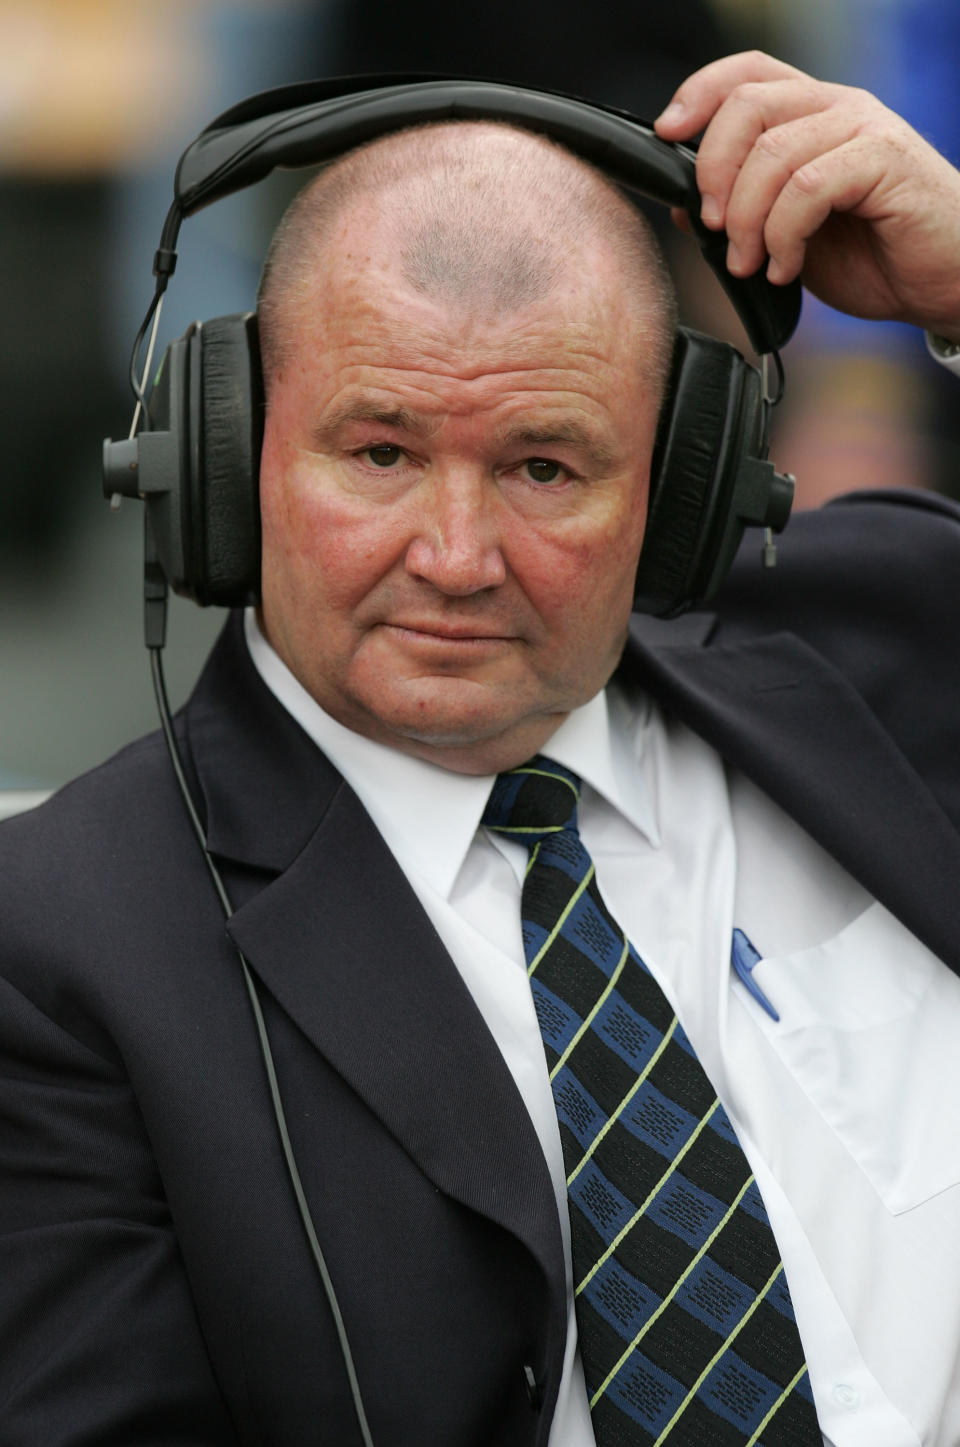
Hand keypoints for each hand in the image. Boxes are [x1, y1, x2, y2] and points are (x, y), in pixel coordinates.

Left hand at [655, 51, 959, 340]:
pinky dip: (783, 235)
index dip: (698, 94)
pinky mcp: (885, 160)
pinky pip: (808, 186)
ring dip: (747, 220)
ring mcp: (863, 128)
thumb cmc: (872, 255)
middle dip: (713, 172)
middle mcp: (836, 108)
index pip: (746, 73)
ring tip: (752, 264)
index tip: (666, 137)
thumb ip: (742, 214)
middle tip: (714, 228)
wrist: (939, 281)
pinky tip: (786, 267)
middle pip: (747, 105)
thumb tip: (683, 205)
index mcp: (810, 114)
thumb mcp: (788, 237)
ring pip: (773, 153)